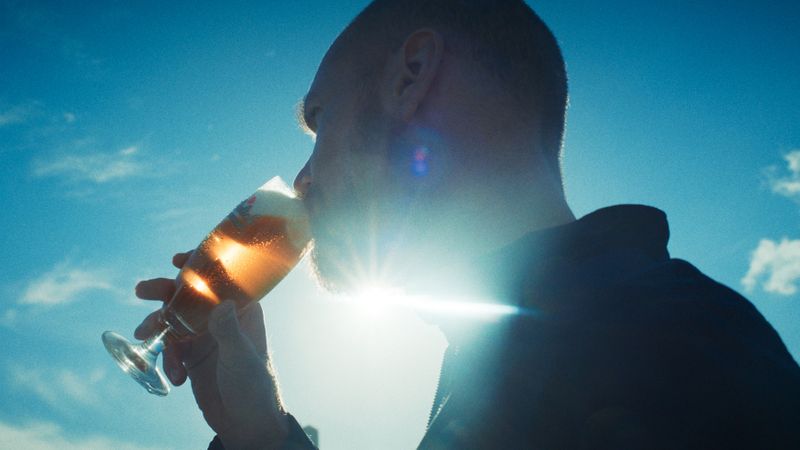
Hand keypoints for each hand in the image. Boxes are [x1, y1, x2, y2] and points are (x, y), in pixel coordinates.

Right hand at [135, 251, 289, 448]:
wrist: (247, 424)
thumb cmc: (255, 387)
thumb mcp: (241, 358)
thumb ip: (229, 332)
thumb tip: (222, 304)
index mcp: (243, 310)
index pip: (222, 279)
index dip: (200, 265)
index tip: (177, 259)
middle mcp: (223, 318)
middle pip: (190, 295)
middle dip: (165, 291)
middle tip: (141, 291)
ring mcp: (206, 336)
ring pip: (175, 320)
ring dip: (157, 325)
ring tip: (143, 335)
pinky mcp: (193, 356)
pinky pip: (171, 347)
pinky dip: (167, 359)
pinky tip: (174, 377)